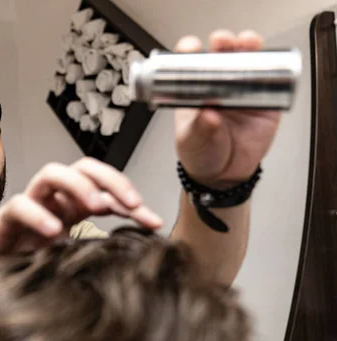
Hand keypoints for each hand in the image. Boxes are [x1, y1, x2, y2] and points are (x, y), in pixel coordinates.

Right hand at [0, 157, 162, 263]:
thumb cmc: (32, 251)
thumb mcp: (72, 249)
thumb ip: (97, 244)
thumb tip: (137, 252)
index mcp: (75, 203)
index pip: (108, 190)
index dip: (133, 203)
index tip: (154, 223)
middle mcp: (56, 195)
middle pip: (84, 168)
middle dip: (111, 180)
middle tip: (131, 202)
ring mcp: (32, 201)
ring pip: (52, 173)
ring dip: (78, 185)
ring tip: (95, 207)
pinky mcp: (8, 214)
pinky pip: (22, 205)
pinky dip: (40, 216)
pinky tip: (55, 234)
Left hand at [174, 30, 281, 188]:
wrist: (221, 176)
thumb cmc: (199, 154)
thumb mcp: (191, 141)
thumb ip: (199, 128)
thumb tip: (208, 115)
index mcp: (194, 90)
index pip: (190, 62)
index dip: (191, 50)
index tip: (193, 48)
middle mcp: (217, 86)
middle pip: (222, 54)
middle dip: (223, 42)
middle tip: (223, 43)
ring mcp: (241, 92)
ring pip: (248, 61)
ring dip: (249, 47)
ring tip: (248, 44)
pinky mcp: (264, 103)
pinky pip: (271, 82)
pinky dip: (272, 71)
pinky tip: (270, 67)